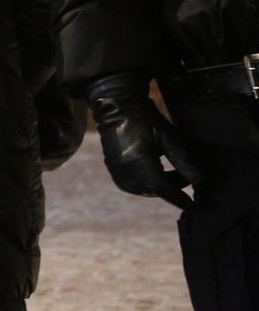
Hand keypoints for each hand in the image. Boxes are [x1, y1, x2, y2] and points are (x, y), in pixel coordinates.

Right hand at [87, 72, 202, 208]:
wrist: (116, 105)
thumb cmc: (144, 117)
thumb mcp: (168, 136)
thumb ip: (184, 161)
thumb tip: (199, 182)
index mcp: (138, 162)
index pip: (163, 189)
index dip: (179, 198)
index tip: (192, 205)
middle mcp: (124, 170)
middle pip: (153, 191)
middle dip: (170, 189)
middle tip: (186, 178)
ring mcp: (115, 169)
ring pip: (141, 190)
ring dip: (157, 187)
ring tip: (170, 175)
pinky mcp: (111, 167)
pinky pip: (130, 185)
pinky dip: (144, 184)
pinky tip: (153, 173)